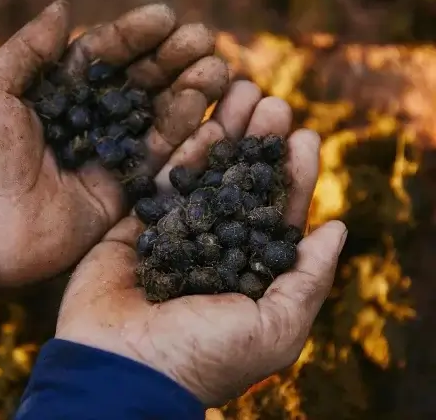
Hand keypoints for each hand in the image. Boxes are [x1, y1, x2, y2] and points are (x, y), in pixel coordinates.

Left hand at [0, 0, 228, 299]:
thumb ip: (29, 49)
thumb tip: (62, 7)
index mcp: (56, 94)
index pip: (103, 56)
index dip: (134, 35)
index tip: (167, 16)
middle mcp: (86, 123)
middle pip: (138, 85)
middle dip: (171, 60)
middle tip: (204, 40)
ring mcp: (105, 160)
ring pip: (156, 120)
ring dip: (187, 93)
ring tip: (215, 70)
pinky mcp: (119, 195)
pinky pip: (158, 163)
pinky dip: (185, 138)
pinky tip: (205, 110)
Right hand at [55, 82, 347, 405]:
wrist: (121, 367)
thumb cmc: (203, 354)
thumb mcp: (276, 328)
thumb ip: (307, 278)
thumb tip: (338, 228)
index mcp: (248, 274)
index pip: (278, 216)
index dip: (293, 176)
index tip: (305, 137)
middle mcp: (212, 250)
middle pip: (240, 186)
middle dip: (259, 144)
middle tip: (274, 103)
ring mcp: (172, 236)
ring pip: (202, 175)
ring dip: (223, 134)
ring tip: (240, 92)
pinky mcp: (133, 227)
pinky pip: (160, 182)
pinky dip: (180, 151)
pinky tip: (201, 120)